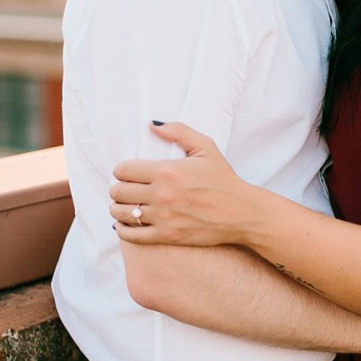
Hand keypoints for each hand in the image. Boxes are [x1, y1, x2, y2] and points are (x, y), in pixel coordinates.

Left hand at [110, 122, 252, 245]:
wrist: (242, 213)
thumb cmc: (224, 180)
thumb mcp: (207, 148)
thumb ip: (179, 132)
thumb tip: (152, 125)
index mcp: (168, 171)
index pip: (123, 170)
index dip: (123, 170)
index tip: (129, 173)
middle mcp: (162, 194)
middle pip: (118, 191)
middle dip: (119, 189)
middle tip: (127, 189)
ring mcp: (164, 217)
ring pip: (121, 212)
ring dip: (119, 208)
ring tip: (126, 205)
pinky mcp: (167, 235)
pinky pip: (132, 234)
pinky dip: (124, 229)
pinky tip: (127, 223)